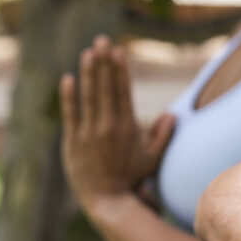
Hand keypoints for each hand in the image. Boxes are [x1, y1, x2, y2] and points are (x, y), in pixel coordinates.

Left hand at [59, 35, 174, 216]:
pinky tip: (68, 79)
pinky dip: (69, 97)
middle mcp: (108, 127)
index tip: (118, 51)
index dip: (120, 70)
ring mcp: (88, 133)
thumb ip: (163, 135)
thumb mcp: (153, 158)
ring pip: (88, 97)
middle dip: (104, 63)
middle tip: (102, 40)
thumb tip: (172, 115)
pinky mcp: (72, 142)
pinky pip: (70, 114)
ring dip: (88, 73)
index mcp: (127, 127)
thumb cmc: (131, 177)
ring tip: (88, 53)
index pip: (123, 92)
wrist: (107, 200)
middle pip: (106, 88)